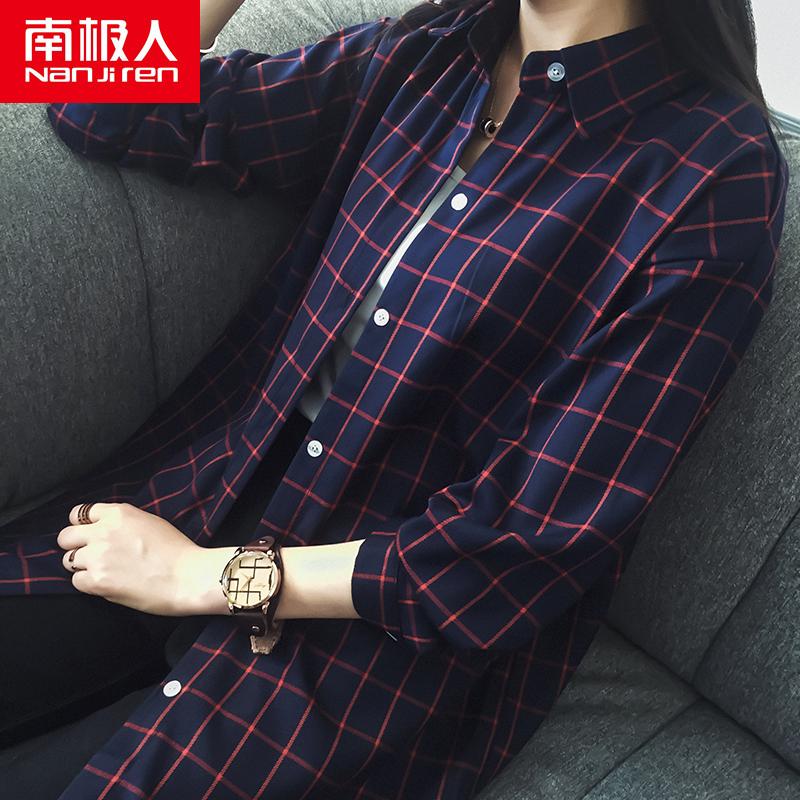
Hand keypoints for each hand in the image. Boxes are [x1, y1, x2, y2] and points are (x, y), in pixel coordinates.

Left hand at [57, 501, 208, 615]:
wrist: (189, 577)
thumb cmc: (177, 551)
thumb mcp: (149, 522)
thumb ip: (122, 522)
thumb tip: (103, 529)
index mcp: (118, 513)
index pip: (78, 514)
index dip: (83, 526)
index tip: (91, 535)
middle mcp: (104, 531)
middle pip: (65, 537)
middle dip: (75, 546)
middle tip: (92, 555)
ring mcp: (99, 556)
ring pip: (68, 560)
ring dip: (83, 566)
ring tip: (104, 571)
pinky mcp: (98, 581)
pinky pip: (77, 582)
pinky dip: (89, 584)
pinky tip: (109, 583)